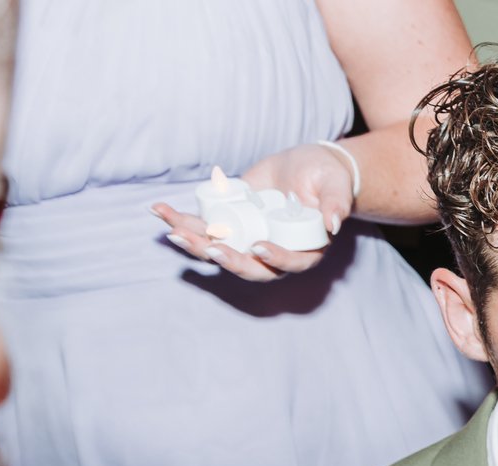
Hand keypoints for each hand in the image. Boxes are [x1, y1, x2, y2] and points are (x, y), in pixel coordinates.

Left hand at [151, 142, 354, 281]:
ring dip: (193, 242)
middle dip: (225, 258)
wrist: (307, 168)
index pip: (288, 264)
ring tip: (170, 228)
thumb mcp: (335, 185)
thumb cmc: (327, 177)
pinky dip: (181, 221)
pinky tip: (160, 211)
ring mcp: (247, 239)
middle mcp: (272, 252)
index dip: (274, 259)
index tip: (258, 246)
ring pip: (219, 250)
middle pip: (248, 266)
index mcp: (302, 250)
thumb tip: (333, 224)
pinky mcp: (229, 224)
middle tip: (207, 247)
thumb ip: (336, 204)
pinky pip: (203, 228)